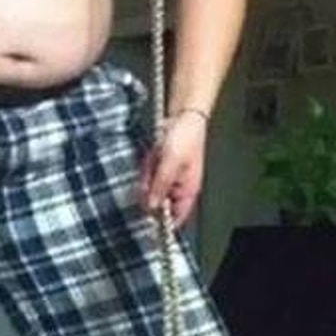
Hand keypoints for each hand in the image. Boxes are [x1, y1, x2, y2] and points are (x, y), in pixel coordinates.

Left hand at [138, 110, 207, 227]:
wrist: (183, 115)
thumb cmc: (186, 138)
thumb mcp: (170, 163)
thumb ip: (160, 186)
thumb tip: (152, 206)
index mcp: (188, 190)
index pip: (177, 216)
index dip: (163, 219)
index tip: (148, 215)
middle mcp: (179, 187)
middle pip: (158, 202)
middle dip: (150, 189)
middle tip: (152, 173)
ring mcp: (169, 177)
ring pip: (150, 188)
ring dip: (148, 175)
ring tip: (155, 159)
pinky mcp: (161, 168)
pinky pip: (148, 175)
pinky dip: (147, 166)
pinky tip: (152, 156)